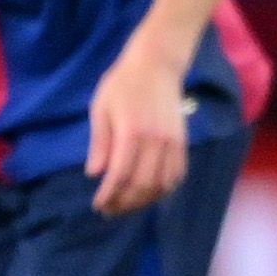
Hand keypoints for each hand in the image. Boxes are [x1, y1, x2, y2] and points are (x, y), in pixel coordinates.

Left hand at [85, 29, 190, 216]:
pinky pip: (176, 175)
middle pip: (141, 186)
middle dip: (124, 203)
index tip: (98, 205)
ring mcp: (172, 143)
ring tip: (127, 205)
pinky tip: (149, 194)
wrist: (157, 65)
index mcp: (131, 132)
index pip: (119, 175)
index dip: (108, 195)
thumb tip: (94, 174)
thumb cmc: (123, 84)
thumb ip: (100, 143)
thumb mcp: (101, 108)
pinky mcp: (182, 143)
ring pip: (161, 185)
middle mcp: (155, 141)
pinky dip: (163, 190)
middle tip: (109, 210)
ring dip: (143, 201)